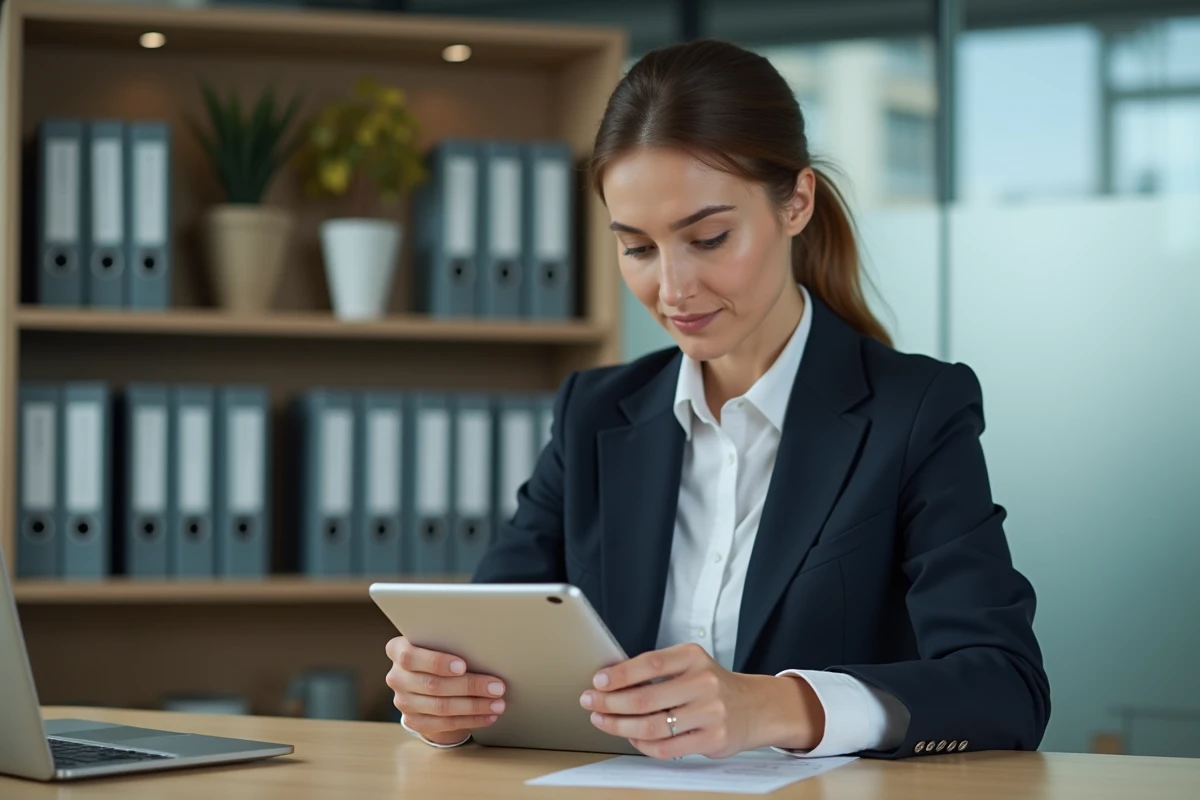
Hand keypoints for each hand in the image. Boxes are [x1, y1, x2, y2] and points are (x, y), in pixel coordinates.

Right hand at [385, 636, 507, 745]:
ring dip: (474, 706)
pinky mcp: (413, 721)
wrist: (429, 678)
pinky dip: (470, 720)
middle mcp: (396, 677)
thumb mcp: (440, 642)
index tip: (462, 666)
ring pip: (441, 707)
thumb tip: (487, 651)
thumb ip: (452, 643)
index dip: (436, 662)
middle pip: (433, 684)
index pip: (410, 657)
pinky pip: (444, 724)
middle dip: (469, 686)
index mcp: (398, 650)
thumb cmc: (441, 652)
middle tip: (497, 687)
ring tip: (498, 703)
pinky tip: (488, 716)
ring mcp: (403, 701)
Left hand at [579, 643, 824, 758]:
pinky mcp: (712, 739)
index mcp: (694, 657)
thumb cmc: (713, 685)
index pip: (650, 663)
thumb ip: (659, 670)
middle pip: (645, 697)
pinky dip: (642, 745)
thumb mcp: (691, 665)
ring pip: (652, 726)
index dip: (620, 674)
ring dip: (620, 726)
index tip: (598, 681)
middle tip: (591, 703)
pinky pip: (666, 748)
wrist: (755, 707)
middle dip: (610, 703)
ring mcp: (710, 712)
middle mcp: (704, 682)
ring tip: (603, 722)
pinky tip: (632, 737)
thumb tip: (611, 680)